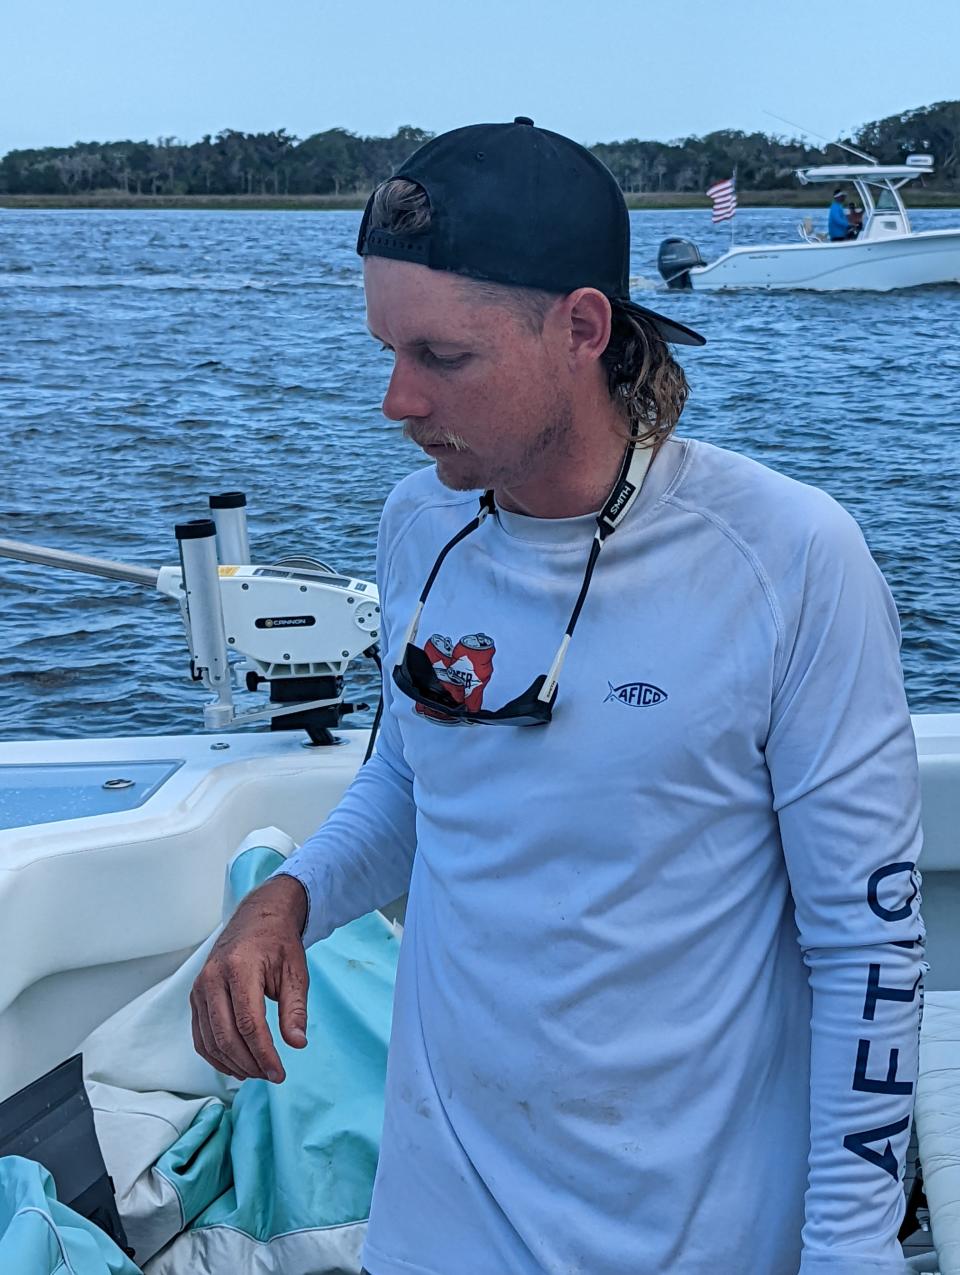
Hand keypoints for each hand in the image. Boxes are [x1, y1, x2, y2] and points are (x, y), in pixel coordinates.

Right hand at [190, 874, 309, 1082]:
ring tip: (258, 1072)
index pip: (248, 1024)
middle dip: (250, 1063)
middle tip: (272, 1075)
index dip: (263, 1054)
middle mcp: (213, 978)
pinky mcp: (195, 996)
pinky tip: (237, 1065)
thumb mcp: (295, 972)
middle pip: (226, 1036)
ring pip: (210, 1041)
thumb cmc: (278, 944)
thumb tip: (297, 1044)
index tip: (279, 1073)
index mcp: (239, 968)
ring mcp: (199, 988)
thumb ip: (295, 1009)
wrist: (257, 919)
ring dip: (233, 1064)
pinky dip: (216, 1056)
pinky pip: (200, 1036)